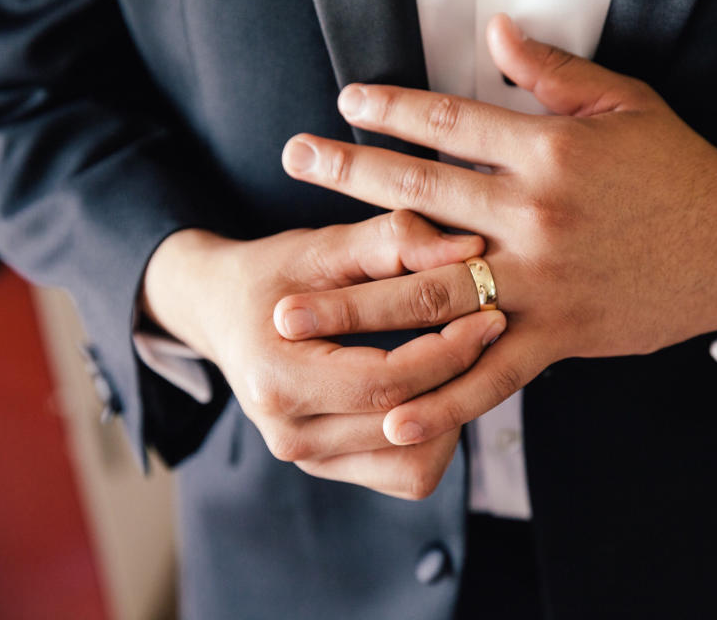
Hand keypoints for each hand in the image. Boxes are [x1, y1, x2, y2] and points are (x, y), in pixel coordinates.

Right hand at [141, 212, 505, 498]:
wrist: (222, 311)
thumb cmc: (274, 273)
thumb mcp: (324, 246)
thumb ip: (393, 241)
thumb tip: (470, 249)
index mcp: (276, 381)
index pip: (385, 383)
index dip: (448, 352)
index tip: (490, 315)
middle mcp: (287, 434)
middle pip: (405, 424)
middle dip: (462, 378)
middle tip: (494, 328)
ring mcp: (307, 458)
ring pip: (415, 462)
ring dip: (452, 411)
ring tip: (461, 356)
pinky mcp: (328, 466)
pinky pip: (407, 474)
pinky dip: (434, 435)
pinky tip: (435, 385)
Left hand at [278, 14, 716, 447]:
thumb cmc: (679, 171)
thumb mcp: (626, 105)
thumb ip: (553, 73)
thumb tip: (496, 32)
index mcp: (550, 153)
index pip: (450, 123)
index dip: (391, 109)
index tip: (345, 102)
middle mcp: (535, 218)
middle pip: (421, 196)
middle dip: (347, 177)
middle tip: (291, 163)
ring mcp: (542, 284)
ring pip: (434, 294)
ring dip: (357, 304)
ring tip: (292, 312)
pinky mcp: (559, 337)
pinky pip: (491, 374)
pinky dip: (441, 398)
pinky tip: (389, 415)